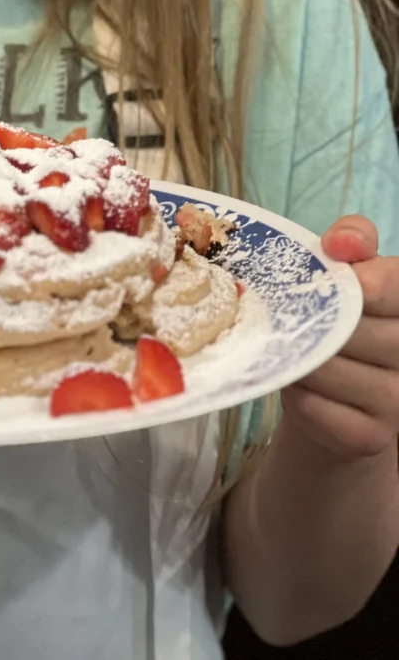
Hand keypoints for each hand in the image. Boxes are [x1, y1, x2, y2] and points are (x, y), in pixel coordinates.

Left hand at [282, 215, 398, 459]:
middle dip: (314, 317)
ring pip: (329, 366)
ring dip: (299, 354)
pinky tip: (299, 383)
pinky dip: (296, 392)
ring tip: (292, 345)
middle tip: (290, 312)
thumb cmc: (339, 317)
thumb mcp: (347, 272)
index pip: (395, 284)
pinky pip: (315, 406)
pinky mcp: (371, 438)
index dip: (360, 279)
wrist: (335, 395)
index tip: (334, 270)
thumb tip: (341, 243)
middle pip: (352, 326)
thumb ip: (353, 241)